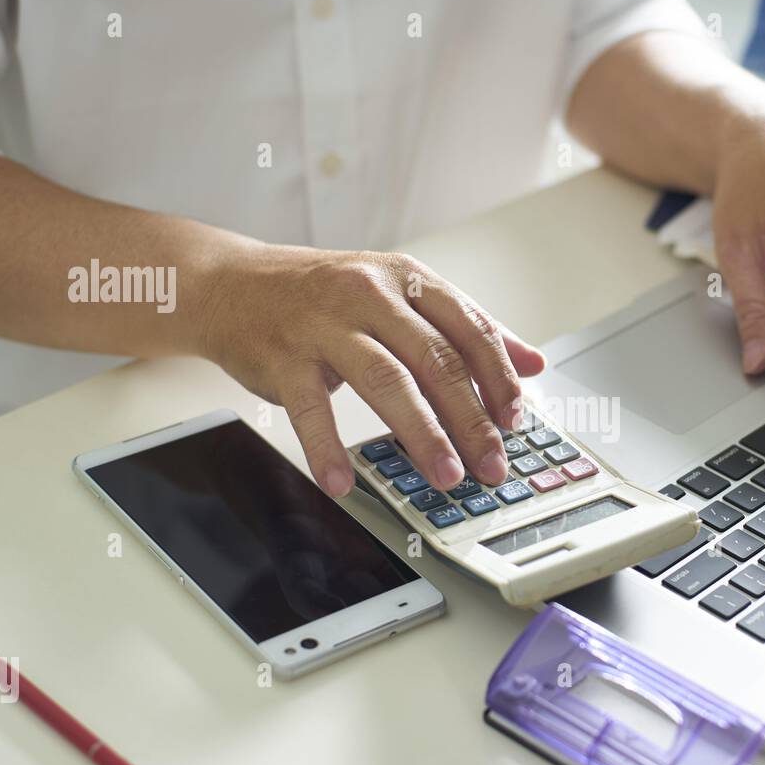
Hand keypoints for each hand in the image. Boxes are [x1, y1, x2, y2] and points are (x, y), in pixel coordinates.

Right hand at [196, 246, 544, 495]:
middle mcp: (370, 295)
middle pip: (436, 360)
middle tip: (491, 466)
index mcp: (407, 281)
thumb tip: (533, 361)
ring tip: (445, 476)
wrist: (231, 286)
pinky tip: (343, 483)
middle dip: (471, 419)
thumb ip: (466, 327)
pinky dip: (327, 449)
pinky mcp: (284, 356)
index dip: (498, 377)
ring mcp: (325, 325)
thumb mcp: (399, 296)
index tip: (516, 420)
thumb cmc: (323, 296)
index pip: (469, 329)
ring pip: (386, 381)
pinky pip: (310, 407)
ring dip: (422, 434)